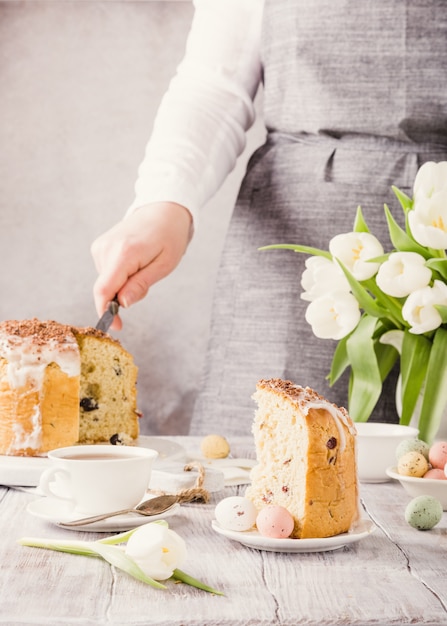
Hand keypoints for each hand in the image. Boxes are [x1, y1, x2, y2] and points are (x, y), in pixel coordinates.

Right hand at [91, 201, 192, 329]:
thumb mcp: (164, 264)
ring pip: (107, 282)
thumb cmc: (169, 236)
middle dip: (123, 296)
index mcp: (124, 253)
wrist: (163, 209)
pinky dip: (120, 275)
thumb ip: (141, 285)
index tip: (115, 326)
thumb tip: (123, 304)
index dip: (106, 312)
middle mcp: (106, 248)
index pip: (104, 290)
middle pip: (106, 288)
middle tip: (148, 281)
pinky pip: (107, 272)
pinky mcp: (99, 246)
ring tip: (144, 266)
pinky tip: (135, 261)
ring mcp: (100, 246)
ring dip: (123, 285)